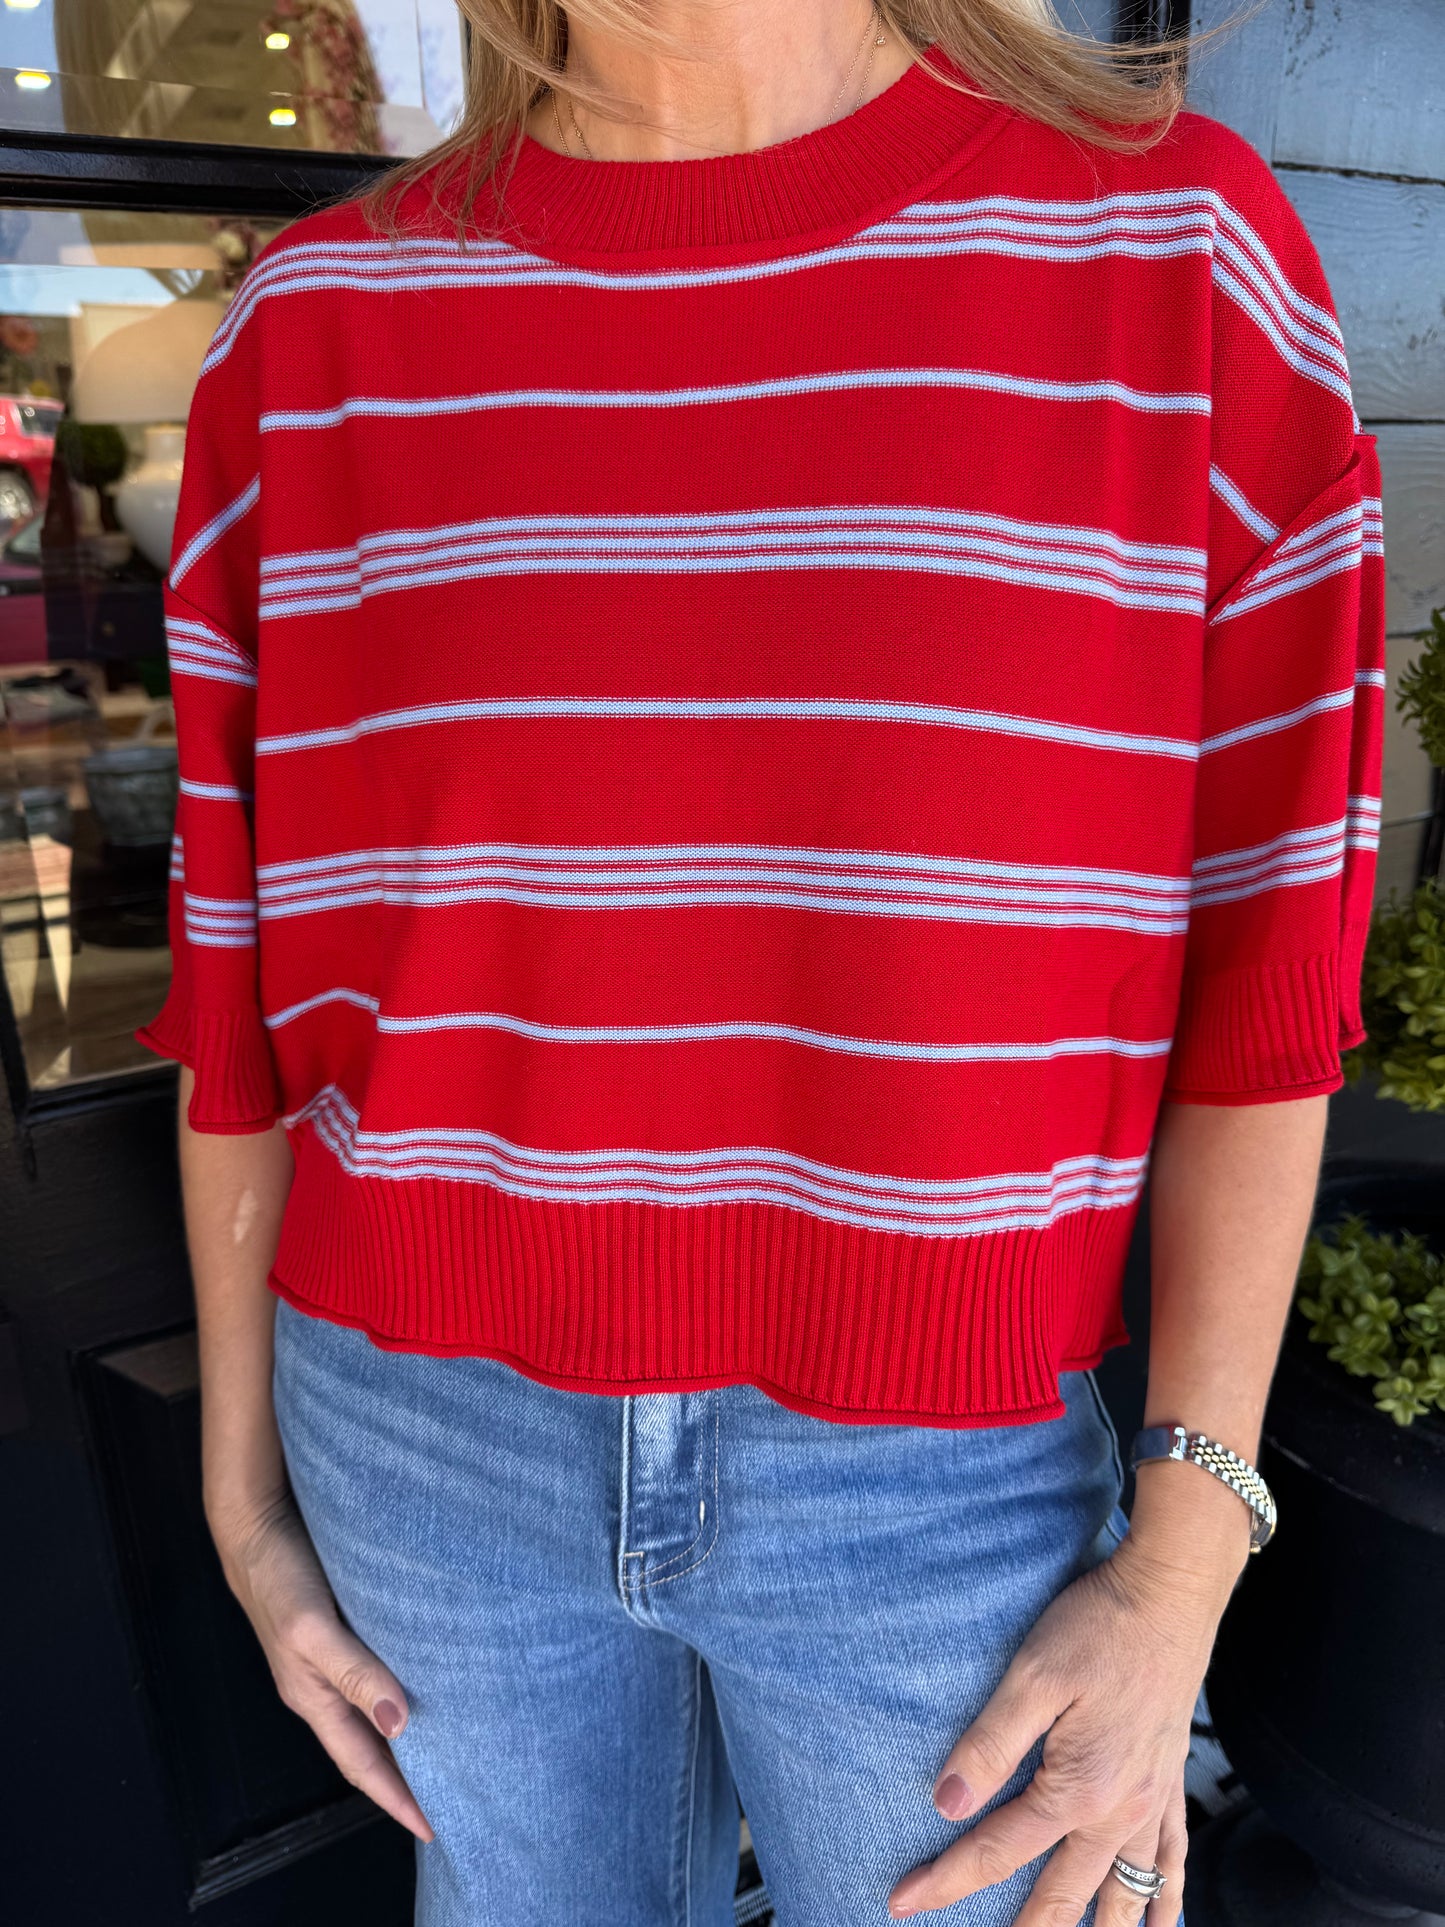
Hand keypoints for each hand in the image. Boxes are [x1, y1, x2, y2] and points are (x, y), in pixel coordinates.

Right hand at [211, 1489, 433, 1842]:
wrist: (255, 1520)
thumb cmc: (277, 1575)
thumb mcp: (312, 1628)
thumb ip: (354, 1672)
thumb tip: (398, 1722)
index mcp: (314, 1696)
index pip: (363, 1764)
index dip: (397, 1798)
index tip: (436, 1828)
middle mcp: (324, 1684)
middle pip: (371, 1745)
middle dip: (409, 1775)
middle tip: (460, 1792)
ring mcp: (333, 1656)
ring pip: (377, 1709)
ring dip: (412, 1731)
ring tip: (456, 1745)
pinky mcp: (344, 1626)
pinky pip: (380, 1671)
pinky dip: (406, 1686)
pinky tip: (433, 1678)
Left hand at [886, 1531, 1238, 1923]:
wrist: (1170, 1595)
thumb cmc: (1099, 1626)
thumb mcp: (1031, 1676)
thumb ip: (989, 1743)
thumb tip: (948, 1803)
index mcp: (1078, 1789)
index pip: (997, 1852)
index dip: (946, 1880)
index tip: (902, 1901)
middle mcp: (1120, 1812)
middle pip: (1062, 1896)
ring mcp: (1152, 1804)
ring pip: (1125, 1897)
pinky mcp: (1170, 1784)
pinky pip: (1173, 1864)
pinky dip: (1165, 1903)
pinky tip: (1160, 1926)